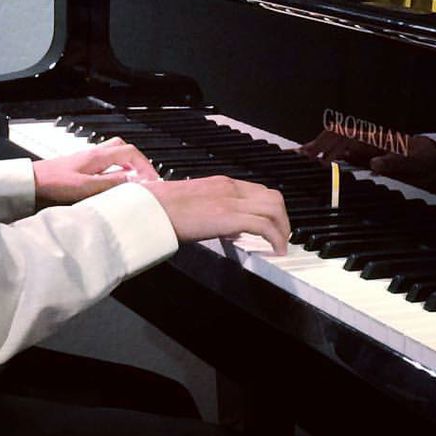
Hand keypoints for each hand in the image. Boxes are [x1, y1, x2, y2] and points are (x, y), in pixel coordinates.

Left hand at [32, 137, 159, 205]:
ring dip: (127, 165)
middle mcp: (96, 153)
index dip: (145, 165)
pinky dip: (116, 170)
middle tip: (145, 179)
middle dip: (139, 162)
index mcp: (99, 156)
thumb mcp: (85, 187)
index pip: (131, 153)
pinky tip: (114, 184)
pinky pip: (106, 162)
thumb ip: (110, 183)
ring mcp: (89, 158)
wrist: (33, 182)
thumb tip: (134, 180)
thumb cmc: (55, 183)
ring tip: (133, 182)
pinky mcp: (82, 166)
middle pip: (125, 149)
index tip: (153, 180)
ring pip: (115, 154)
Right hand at [141, 176, 289, 255]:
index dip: (271, 209)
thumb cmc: (164, 207)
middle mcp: (230, 187)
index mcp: (222, 183)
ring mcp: (231, 200)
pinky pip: (264, 225)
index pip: (259, 190)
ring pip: (274, 208)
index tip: (272, 225)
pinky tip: (276, 251)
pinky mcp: (229, 216)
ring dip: (283, 229)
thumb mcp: (193, 201)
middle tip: (281, 237)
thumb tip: (220, 224)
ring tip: (280, 245)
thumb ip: (210, 207)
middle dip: (283, 218)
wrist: (152, 208)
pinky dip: (276, 239)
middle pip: (273, 197)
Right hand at [298, 129, 435, 180]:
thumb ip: (393, 163)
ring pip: (332, 143)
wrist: (426, 156)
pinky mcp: (359, 154)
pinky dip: (323, 155)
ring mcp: (359, 146)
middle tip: (298, 158)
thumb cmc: (417, 156)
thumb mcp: (410, 162)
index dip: (329, 146)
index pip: (343, 137)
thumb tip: (375, 164)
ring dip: (316, 149)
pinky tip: (314, 162)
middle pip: (332, 137)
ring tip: (298, 159)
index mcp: (370, 138)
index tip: (318, 159)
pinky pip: (337, 152)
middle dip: (315, 145)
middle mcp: (361, 139)